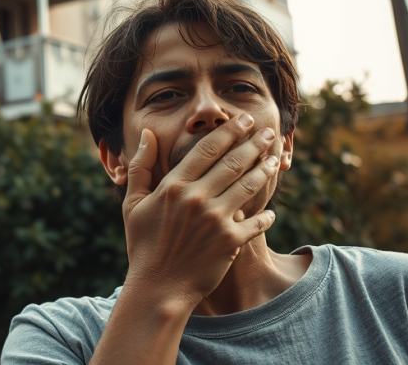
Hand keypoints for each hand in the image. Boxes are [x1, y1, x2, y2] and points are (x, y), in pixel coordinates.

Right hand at [119, 115, 278, 310]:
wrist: (158, 288)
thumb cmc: (143, 245)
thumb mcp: (132, 203)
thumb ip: (141, 166)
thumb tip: (148, 134)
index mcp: (173, 186)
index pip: (207, 149)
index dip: (229, 132)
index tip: (243, 120)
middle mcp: (196, 198)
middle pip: (233, 162)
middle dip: (254, 143)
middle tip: (267, 131)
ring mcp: (215, 219)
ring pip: (248, 186)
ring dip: (265, 170)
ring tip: (275, 159)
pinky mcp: (230, 242)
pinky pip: (256, 223)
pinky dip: (265, 216)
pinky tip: (270, 211)